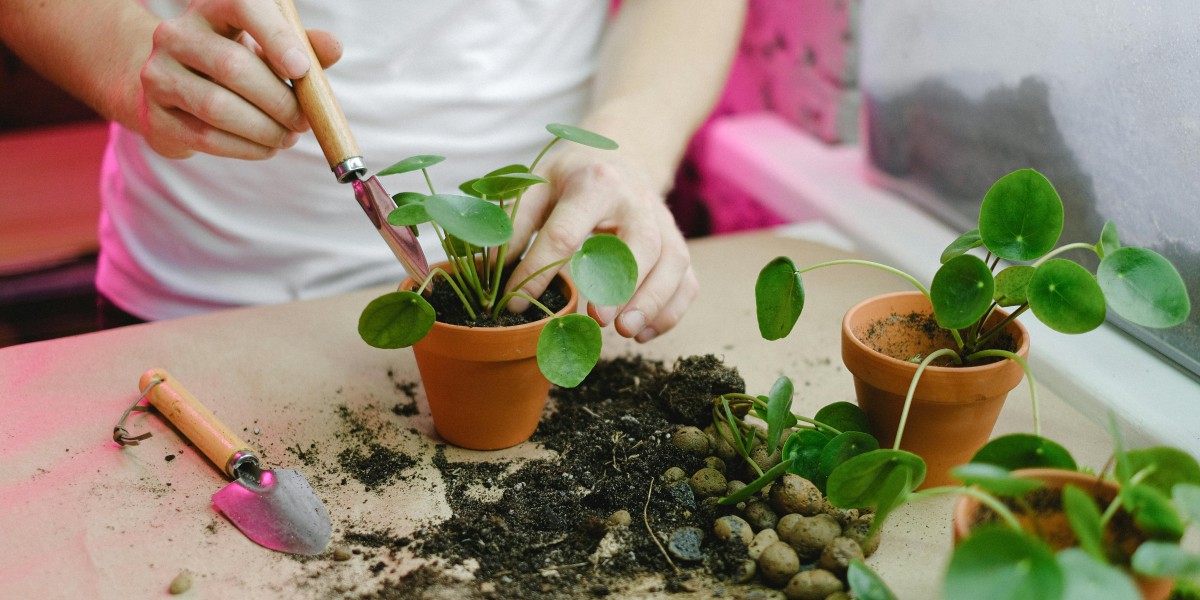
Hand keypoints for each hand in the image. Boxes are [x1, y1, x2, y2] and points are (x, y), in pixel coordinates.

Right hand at [137, 0, 341, 158]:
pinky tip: (266, 148)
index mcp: (211, 7)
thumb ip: (304, 46)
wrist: (176, 89)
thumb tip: (334, 47)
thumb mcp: (271, 48)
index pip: (242, 6)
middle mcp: (176, 35)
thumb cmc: (238, 62)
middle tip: (304, 121)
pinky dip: (246, 148)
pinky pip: (207, 137)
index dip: (275, 37)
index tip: (301, 69)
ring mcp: (157, 75)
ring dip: (265, 129)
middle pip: (233, 66)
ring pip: (218, 107)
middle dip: (279, 100)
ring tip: (288, 137)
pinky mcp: (155, 116)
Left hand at [504, 146, 698, 342]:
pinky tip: (643, 334)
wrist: (622, 153)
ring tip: (625, 333)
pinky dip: (670, 311)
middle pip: (640, 244)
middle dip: (621, 285)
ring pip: (672, 263)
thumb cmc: (572, 178)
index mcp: (594, 183)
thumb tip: (490, 270)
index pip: (566, 231)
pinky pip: (687, 282)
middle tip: (598, 320)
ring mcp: (664, 224)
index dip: (539, 269)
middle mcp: (637, 201)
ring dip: (652, 301)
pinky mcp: (678, 245)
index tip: (516, 303)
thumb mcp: (536, 183)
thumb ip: (514, 223)